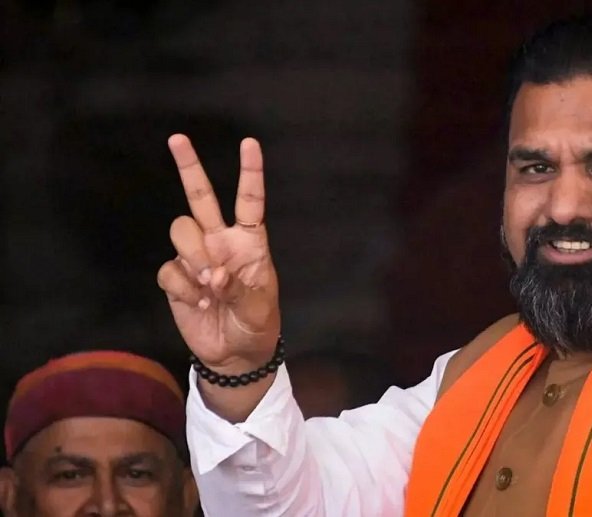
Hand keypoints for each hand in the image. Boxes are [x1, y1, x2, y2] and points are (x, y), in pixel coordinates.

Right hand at [157, 134, 280, 372]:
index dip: (250, 172)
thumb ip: (239, 288)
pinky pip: (169, 270)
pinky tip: (199, 303)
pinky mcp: (177, 279)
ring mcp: (196, 257)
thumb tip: (214, 273)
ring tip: (210, 285)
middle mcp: (220, 241)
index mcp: (249, 241)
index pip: (250, 201)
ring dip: (193, 255)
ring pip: (181, 231)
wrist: (236, 355)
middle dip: (189, 167)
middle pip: (200, 197)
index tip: (249, 143)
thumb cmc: (256, 323)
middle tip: (178, 138)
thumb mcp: (259, 307)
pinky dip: (184, 287)